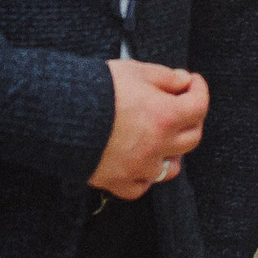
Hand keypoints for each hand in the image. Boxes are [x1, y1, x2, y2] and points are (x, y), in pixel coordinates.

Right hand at [88, 58, 208, 200]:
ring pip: (171, 168)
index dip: (199, 90)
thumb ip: (165, 77)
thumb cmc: (96, 89)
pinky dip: (146, 175)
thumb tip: (183, 81)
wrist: (57, 114)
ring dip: (172, 152)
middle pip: (192, 138)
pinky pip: (141, 186)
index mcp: (165, 116)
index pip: (199, 106)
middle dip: (191, 119)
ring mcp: (138, 168)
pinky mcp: (117, 182)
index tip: (192, 82)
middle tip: (181, 106)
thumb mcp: (134, 71)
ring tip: (162, 137)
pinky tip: (141, 161)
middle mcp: (157, 146)